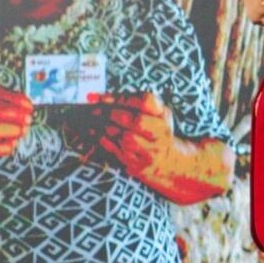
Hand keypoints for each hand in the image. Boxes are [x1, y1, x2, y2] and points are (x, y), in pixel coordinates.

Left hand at [97, 93, 232, 203]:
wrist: (175, 164)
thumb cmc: (162, 133)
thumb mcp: (160, 114)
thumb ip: (141, 103)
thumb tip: (105, 96)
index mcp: (164, 117)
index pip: (144, 102)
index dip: (119, 98)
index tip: (98, 97)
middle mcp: (161, 135)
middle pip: (135, 121)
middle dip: (110, 114)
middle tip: (92, 109)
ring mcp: (150, 152)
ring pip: (124, 138)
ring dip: (103, 128)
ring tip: (88, 120)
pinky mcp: (138, 166)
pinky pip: (117, 152)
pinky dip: (102, 141)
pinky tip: (92, 134)